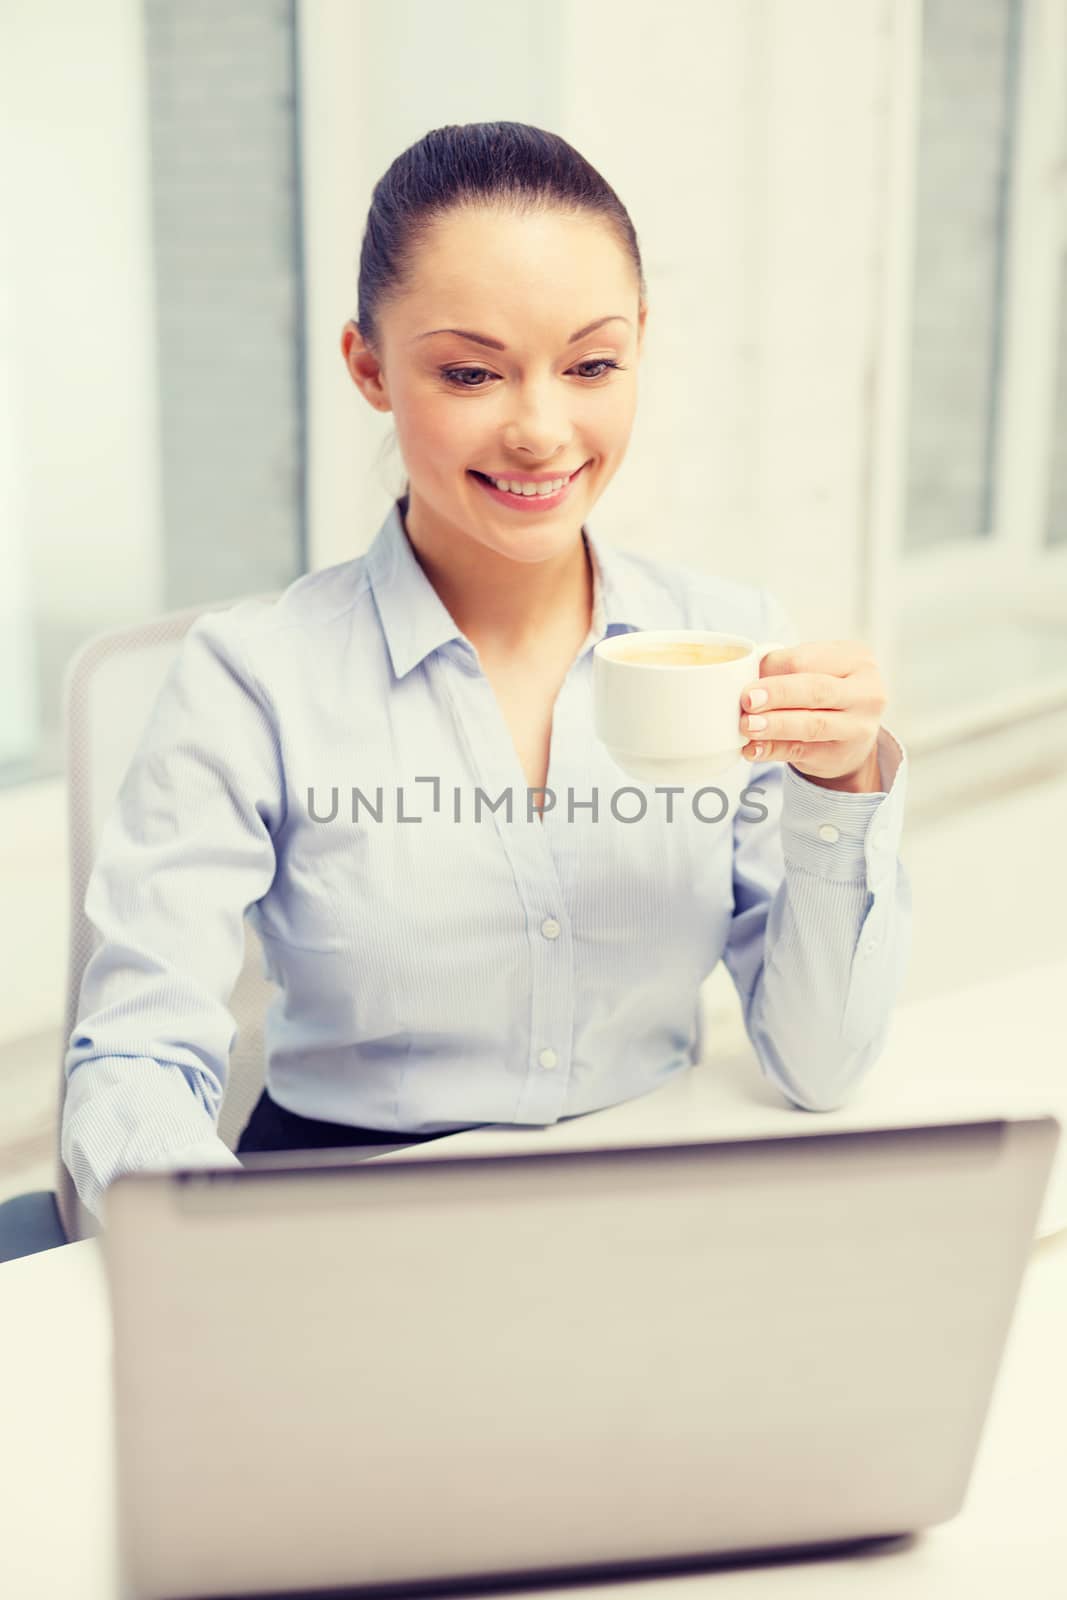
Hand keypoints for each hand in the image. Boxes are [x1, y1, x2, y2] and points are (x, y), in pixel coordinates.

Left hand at [738, 641, 886, 786]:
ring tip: (747, 725)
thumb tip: (743, 676)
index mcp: (856, 658)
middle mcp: (866, 692)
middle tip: (747, 699)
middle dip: (778, 694)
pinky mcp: (840, 755)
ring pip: (812, 724)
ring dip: (775, 725)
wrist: (853, 735)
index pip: (807, 659)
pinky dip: (773, 750)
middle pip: (815, 689)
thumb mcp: (818, 670)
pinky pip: (802, 752)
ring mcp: (857, 726)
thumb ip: (788, 669)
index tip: (745, 674)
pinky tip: (753, 749)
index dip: (772, 666)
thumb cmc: (827, 693)